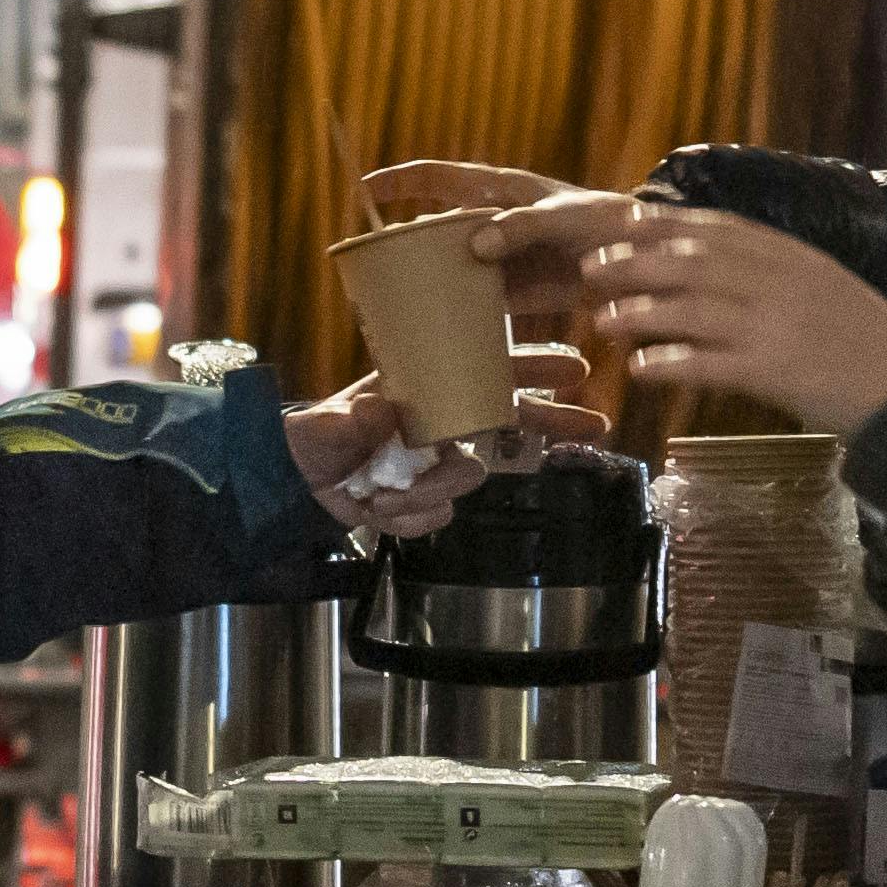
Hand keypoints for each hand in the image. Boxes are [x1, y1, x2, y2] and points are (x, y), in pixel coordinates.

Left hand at [285, 349, 609, 537]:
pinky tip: (380, 510)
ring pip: (468, 478)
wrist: (292, 485)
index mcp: (422, 391)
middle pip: (509, 421)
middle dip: (549, 423)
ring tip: (384, 496)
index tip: (571, 368)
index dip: (529, 368)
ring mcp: (436, 464)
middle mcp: (439, 424)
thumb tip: (377, 411)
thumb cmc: (309, 437)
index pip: (483, 372)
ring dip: (428, 491)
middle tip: (593, 426)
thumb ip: (346, 420)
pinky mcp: (426, 501)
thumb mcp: (320, 423)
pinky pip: (440, 515)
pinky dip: (409, 518)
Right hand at [365, 158, 652, 327]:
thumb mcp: (565, 217)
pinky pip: (483, 301)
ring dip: (436, 286)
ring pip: (456, 269)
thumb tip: (475, 245)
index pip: (437, 178)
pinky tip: (450, 332)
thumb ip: (520, 226)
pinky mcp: (523, 288)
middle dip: (408, 248)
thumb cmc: (609, 222)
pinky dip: (468, 314)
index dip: (399, 182)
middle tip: (378, 272)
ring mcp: (507, 257)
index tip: (363, 192)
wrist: (651, 260)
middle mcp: (496, 222)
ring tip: (406, 308)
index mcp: (499, 191)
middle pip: (437, 231)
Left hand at [572, 210, 886, 432]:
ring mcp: (783, 326)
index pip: (721, 230)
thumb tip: (721, 269)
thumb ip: (779, 277)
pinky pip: (713, 363)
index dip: (665, 225)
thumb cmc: (870, 350)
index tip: (621, 223)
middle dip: (637, 262)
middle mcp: (787, 283)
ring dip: (641, 312)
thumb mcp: (827, 293)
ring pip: (695, 309)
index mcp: (799, 259)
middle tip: (590, 269)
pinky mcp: (781, 372)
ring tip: (601, 321)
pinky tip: (639, 370)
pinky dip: (672, 363)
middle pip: (696, 262)